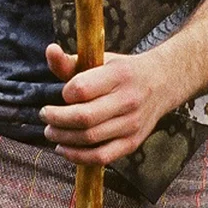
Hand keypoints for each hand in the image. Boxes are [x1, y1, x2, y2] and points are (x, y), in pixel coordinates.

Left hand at [40, 42, 175, 169]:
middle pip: (83, 117)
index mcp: (119, 75)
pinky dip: (78, 156)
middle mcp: (128, 101)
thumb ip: (71, 61)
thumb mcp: (100, 60)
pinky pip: (101, 157)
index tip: (63, 94)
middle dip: (56, 119)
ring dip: (63, 138)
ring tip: (51, 131)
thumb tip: (50, 50)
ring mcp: (132, 124)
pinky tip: (64, 149)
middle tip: (45, 115)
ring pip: (89, 138)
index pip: (81, 89)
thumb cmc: (123, 71)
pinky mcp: (132, 143)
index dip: (65, 93)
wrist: (162, 83)